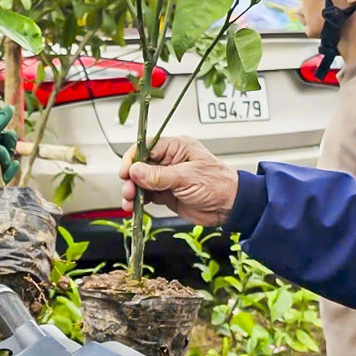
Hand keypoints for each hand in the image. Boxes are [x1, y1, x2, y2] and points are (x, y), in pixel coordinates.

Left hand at [0, 106, 18, 223]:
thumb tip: (11, 107)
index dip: (6, 135)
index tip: (9, 129)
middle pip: (5, 149)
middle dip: (9, 143)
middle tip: (9, 137)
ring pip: (5, 162)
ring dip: (5, 154)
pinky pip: (4, 177)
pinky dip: (10, 170)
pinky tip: (13, 164)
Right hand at [118, 135, 238, 226]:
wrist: (230, 207)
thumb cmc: (218, 185)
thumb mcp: (187, 177)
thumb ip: (159, 175)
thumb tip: (136, 171)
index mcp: (177, 148)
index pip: (146, 147)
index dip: (132, 159)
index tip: (126, 172)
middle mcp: (169, 161)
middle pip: (140, 166)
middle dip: (131, 179)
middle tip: (129, 191)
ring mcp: (167, 178)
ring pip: (141, 182)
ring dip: (133, 192)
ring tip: (130, 202)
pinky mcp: (166, 193)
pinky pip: (147, 195)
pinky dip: (139, 201)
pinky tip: (134, 207)